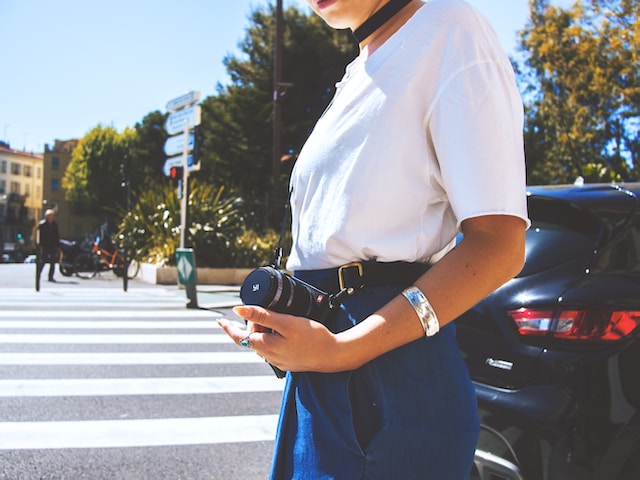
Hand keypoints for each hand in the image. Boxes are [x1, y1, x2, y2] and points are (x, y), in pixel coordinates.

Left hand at [217, 305, 340, 372]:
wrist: (334, 355)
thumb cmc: (312, 338)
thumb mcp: (286, 322)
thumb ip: (262, 316)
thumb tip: (238, 310)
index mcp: (265, 347)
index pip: (239, 337)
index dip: (228, 327)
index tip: (219, 320)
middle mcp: (269, 356)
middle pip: (252, 337)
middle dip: (255, 323)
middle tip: (267, 308)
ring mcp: (279, 360)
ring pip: (264, 342)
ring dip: (264, 329)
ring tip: (277, 317)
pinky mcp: (289, 360)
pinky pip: (274, 347)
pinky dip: (274, 336)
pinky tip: (285, 330)